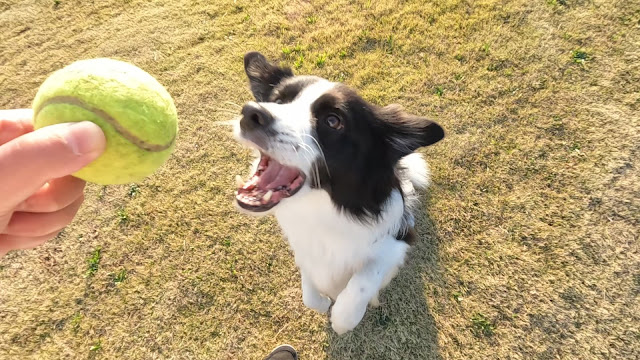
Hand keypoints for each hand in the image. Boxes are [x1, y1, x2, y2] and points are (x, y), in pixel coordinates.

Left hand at [0, 109, 105, 257]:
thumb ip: (40, 156)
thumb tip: (97, 134)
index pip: (56, 124)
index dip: (71, 148)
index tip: (73, 171)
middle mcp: (8, 154)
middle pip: (69, 166)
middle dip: (51, 198)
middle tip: (20, 207)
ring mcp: (14, 184)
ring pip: (65, 198)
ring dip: (40, 223)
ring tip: (4, 227)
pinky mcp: (17, 212)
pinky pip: (51, 220)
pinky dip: (32, 235)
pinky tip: (5, 237)